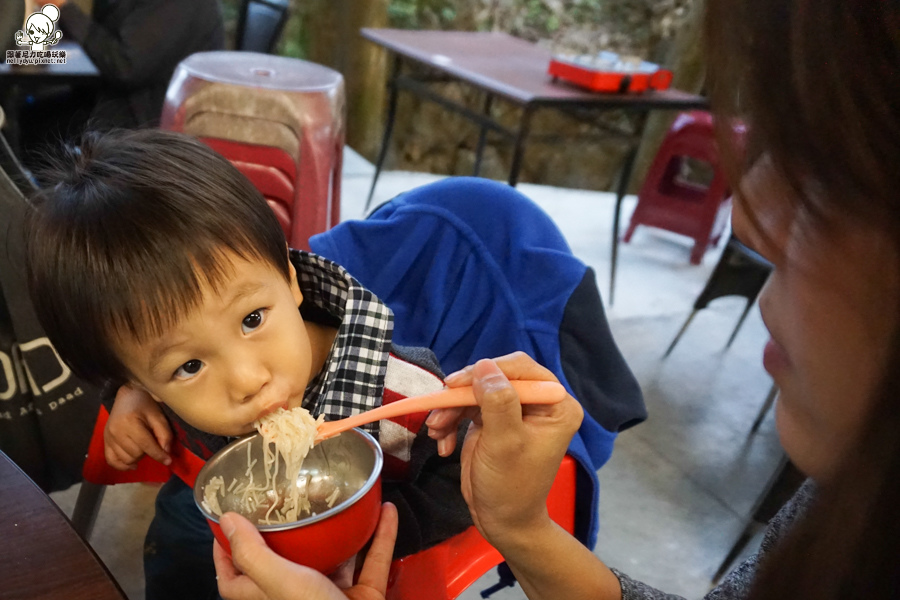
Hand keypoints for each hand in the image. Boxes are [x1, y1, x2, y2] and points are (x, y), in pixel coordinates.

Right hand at [104, 384, 171, 469]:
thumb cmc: (145, 404)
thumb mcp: (158, 415)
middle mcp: (116, 432)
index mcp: (130, 423)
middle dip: (148, 453)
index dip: (159, 455)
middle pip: (136, 454)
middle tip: (153, 444)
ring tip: (143, 448)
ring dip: (137, 458)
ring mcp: (108, 437)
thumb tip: (165, 452)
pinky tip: (132, 464)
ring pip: (126, 459)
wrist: (127, 396)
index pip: (146, 445)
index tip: (168, 461)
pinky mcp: (105, 441)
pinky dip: (122, 465)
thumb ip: (164, 433)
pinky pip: (111, 461)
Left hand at [213, 503, 398, 599]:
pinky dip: (382, 536)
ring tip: (340, 501)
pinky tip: (386, 512)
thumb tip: (226, 520)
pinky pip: (374, 560)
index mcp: (270, 597)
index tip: (229, 521)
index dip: (226, 552)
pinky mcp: (365, 597)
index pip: (235, 579)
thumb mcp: (280, 583)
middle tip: (291, 500)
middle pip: (286, 562)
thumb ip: (253, 554)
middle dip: (291, 532)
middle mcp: (299, 596)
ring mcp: (333, 596)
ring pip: (335, 558)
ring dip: (341, 531)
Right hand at [426, 353, 582, 545]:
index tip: (456, 383)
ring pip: (475, 391)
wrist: (501, 522)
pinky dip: (450, 422)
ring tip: (436, 431)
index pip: (521, 370)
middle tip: (440, 407)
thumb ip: (497, 403)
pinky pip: (466, 408)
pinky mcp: (492, 421)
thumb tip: (484, 366)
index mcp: (555, 405)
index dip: (488, 371)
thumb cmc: (511, 488)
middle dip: (463, 394)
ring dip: (450, 410)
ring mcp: (513, 411)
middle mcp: (537, 403)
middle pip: (494, 377)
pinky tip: (442, 442)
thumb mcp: (504, 444)